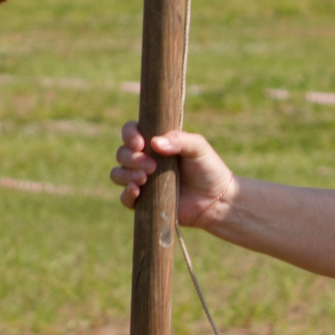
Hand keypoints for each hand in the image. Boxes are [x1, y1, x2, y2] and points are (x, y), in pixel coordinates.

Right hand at [111, 122, 239, 230]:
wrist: (217, 199)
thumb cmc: (208, 168)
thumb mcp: (198, 147)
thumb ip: (179, 140)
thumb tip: (154, 143)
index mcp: (154, 142)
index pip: (130, 132)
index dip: (129, 135)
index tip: (140, 143)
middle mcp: (144, 159)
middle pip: (122, 154)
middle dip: (132, 159)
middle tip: (152, 167)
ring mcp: (142, 181)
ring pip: (118, 174)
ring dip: (126, 175)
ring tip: (144, 179)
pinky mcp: (143, 202)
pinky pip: (124, 198)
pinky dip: (126, 193)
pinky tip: (137, 191)